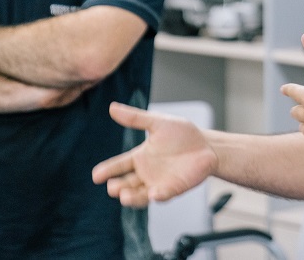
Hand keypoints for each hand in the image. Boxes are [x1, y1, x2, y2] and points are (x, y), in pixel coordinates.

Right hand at [92, 102, 217, 206]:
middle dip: (118, 187)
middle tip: (112, 188)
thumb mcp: (158, 123)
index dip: (107, 170)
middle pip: (127, 183)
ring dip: (132, 197)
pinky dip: (157, 196)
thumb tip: (112, 107)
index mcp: (140, 157)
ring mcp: (158, 183)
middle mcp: (146, 173)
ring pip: (140, 194)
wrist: (207, 146)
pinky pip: (163, 195)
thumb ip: (136, 118)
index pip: (119, 165)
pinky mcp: (173, 189)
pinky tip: (153, 194)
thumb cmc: (183, 134)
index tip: (96, 176)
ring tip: (124, 196)